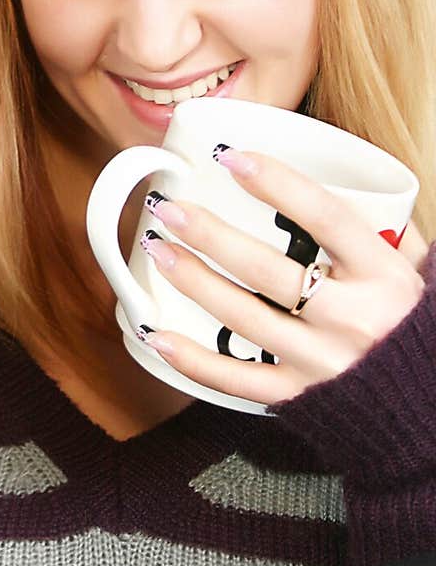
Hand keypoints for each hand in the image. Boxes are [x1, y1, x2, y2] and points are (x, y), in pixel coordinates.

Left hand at [141, 146, 426, 405]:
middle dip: (210, 234)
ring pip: (242, 316)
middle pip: (266, 269)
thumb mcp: (417, 272)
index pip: (324, 217)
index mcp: (384, 277)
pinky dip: (193, 359)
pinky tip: (157, 334)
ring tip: (158, 249)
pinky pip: (238, 380)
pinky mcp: (301, 398)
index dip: (276, 182)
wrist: (432, 409)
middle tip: (169, 207)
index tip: (231, 156)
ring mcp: (323, 361)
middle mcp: (353, 318)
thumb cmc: (419, 330)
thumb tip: (344, 177)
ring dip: (193, 280)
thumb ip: (387, 230)